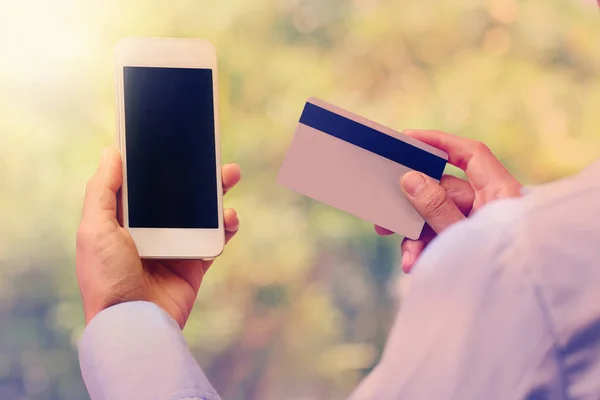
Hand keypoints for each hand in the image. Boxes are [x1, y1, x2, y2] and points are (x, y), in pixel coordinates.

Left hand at [76, 147, 240, 327]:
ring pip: (200, 212)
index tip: (170, 141)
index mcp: (121, 220)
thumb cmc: (107, 278)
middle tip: (213, 157)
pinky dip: (225, 226)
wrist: (134, 325)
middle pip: (176, 194)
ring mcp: (173, 246)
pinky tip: (229, 217)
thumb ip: (102, 189)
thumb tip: (110, 151)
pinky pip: (215, 239)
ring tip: (229, 178)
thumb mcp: (94, 228)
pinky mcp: (194, 263)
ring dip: (216, 194)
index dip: (155, 163)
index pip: (141, 184)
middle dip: (196, 174)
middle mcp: (148, 231)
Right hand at [375, 130, 521, 272]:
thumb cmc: (501, 270)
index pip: (470, 155)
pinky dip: (427, 248)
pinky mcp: (471, 246)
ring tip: (409, 260)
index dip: (440, 142)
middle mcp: (491, 206)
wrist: (518, 311)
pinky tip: (416, 265)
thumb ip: (436, 207)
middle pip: (444, 191)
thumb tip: (410, 179)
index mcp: (501, 193)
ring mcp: (480, 227)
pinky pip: (442, 237)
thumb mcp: (462, 235)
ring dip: (418, 237)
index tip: (409, 139)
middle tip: (384, 215)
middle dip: (414, 207)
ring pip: (438, 218)